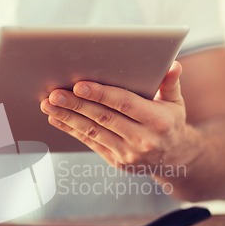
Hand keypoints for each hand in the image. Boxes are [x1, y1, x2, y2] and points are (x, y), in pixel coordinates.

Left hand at [41, 62, 193, 172]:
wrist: (174, 158)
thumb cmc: (171, 122)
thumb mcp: (176, 102)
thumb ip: (171, 83)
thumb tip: (172, 65)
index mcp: (158, 121)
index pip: (125, 104)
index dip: (101, 94)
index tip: (79, 86)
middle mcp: (143, 139)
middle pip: (104, 118)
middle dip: (76, 105)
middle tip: (54, 94)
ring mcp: (128, 153)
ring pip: (93, 132)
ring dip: (68, 118)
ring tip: (48, 104)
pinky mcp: (117, 161)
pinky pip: (90, 143)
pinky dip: (72, 130)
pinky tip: (56, 119)